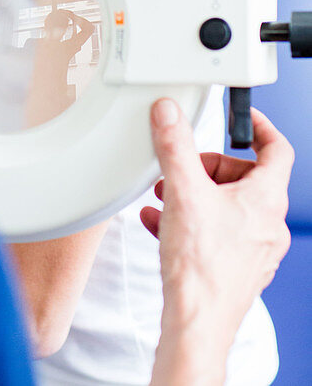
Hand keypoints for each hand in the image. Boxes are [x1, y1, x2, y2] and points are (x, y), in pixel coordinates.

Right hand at [142, 99, 292, 385]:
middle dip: (208, 167)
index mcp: (266, 199)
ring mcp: (255, 250)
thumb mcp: (183, 190)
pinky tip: (159, 223)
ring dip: (195, 194)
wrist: (197, 322)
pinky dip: (190, 221)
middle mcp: (268, 224)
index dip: (260, 128)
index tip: (242, 119)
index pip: (277, 149)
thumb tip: (169, 113)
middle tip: (182, 168)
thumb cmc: (201, 265)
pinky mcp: (237, 269)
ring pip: (228, 207)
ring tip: (165, 196)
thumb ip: (175, 145)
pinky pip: (217, 233)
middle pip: (245, 178)